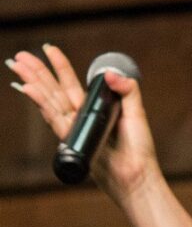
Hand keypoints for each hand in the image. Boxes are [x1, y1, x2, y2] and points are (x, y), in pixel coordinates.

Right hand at [7, 44, 160, 204]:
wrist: (137, 176)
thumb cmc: (139, 151)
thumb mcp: (137, 115)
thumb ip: (128, 91)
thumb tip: (109, 73)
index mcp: (95, 109)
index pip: (73, 85)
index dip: (60, 67)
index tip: (48, 49)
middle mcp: (82, 118)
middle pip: (55, 90)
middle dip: (37, 72)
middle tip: (20, 56)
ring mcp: (76, 129)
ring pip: (50, 101)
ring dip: (33, 83)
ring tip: (17, 66)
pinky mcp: (73, 139)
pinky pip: (54, 118)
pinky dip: (41, 103)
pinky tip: (29, 89)